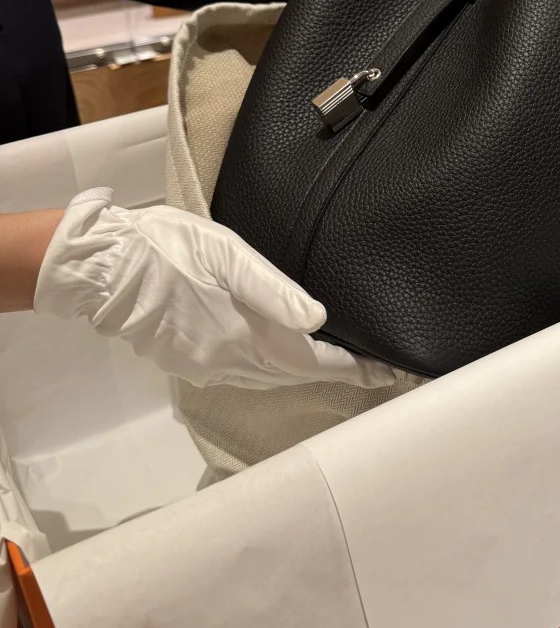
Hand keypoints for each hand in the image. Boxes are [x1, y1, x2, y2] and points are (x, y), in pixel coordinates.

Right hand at [32, 189, 399, 391]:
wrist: (103, 267)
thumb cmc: (167, 250)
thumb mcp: (227, 255)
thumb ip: (274, 290)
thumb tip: (319, 318)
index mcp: (245, 336)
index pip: (315, 360)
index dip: (354, 367)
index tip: (388, 372)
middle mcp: (229, 360)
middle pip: (296, 374)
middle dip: (336, 372)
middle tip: (374, 369)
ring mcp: (206, 364)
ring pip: (270, 377)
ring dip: (305, 373)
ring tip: (337, 364)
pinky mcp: (187, 359)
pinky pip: (243, 373)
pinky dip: (272, 369)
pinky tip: (279, 356)